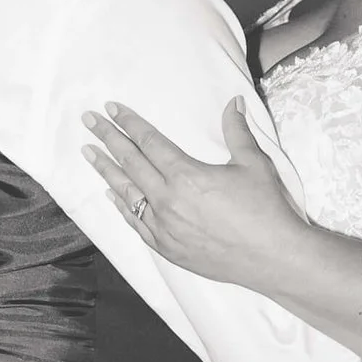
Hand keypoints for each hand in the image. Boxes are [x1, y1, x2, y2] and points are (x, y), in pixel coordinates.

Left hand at [86, 97, 308, 285]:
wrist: (273, 258)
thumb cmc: (266, 210)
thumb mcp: (253, 164)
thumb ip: (237, 131)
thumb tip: (234, 102)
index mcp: (186, 175)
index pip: (149, 142)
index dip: (129, 123)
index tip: (111, 109)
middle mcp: (167, 200)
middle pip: (130, 163)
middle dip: (108, 139)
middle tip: (88, 122)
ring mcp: (164, 227)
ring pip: (126, 194)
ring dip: (106, 171)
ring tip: (89, 153)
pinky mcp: (168, 249)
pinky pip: (136, 224)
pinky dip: (122, 207)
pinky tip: (111, 195)